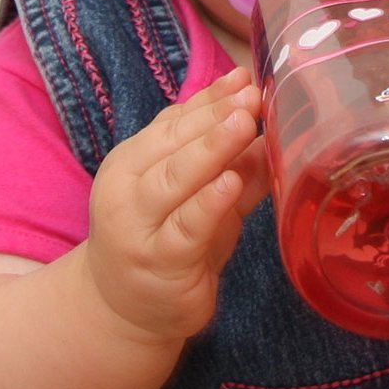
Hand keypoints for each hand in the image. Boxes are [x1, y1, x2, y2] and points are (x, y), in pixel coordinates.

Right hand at [81, 68, 267, 344]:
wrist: (123, 311)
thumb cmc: (166, 239)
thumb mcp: (196, 192)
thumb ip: (228, 156)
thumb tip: (265, 111)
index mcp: (133, 162)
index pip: (174, 122)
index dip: (211, 99)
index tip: (245, 77)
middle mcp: (128, 190)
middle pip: (174, 144)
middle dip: (216, 117)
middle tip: (252, 95)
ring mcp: (140, 228)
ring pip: (174, 180)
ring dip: (211, 150)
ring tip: (245, 124)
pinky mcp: (160, 263)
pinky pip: (187, 228)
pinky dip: (209, 204)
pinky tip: (231, 182)